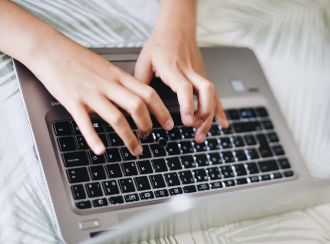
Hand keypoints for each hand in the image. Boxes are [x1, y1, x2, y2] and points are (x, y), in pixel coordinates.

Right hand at [30, 38, 173, 154]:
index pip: (148, 93)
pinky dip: (94, 139)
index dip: (162, 111)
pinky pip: (86, 123)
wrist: (51, 49)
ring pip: (116, 118)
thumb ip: (121, 82)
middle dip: (148, 125)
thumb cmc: (79, 59)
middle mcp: (108, 85)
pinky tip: (101, 151)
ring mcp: (91, 94)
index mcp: (118, 76)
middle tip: (150, 136)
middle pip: (137, 106)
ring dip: (129, 138)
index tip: (168, 124)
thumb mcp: (106, 67)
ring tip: (135, 149)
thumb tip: (136, 97)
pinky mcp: (73, 102)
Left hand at [135, 9, 227, 142]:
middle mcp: (189, 70)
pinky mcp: (203, 75)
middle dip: (203, 114)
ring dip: (209, 117)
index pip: (184, 87)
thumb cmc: (160, 42)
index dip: (187, 105)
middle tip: (194, 130)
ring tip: (200, 134)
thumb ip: (141, 83)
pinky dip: (219, 110)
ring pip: (212, 95)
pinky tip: (222, 123)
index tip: (186, 121)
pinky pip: (215, 94)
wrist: (177, 25)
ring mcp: (199, 73)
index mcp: (172, 67)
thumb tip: (137, 104)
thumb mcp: (144, 60)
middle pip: (205, 92)